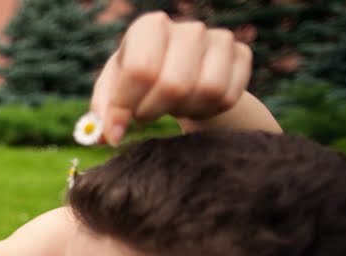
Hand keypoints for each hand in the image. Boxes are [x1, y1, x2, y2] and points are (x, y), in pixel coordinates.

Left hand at [91, 12, 251, 144]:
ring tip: (171, 107)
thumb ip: (104, 113)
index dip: (126, 107)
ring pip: (206, 90)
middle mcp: (187, 28)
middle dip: (154, 111)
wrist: (183, 73)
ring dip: (184, 111)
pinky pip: (227, 96)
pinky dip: (207, 111)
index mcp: (149, 28)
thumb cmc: (139, 83)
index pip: (140, 70)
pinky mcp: (241, 55)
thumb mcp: (113, 92)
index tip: (116, 131)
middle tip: (145, 115)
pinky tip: (193, 105)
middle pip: (174, 85)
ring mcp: (218, 39)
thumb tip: (104, 137)